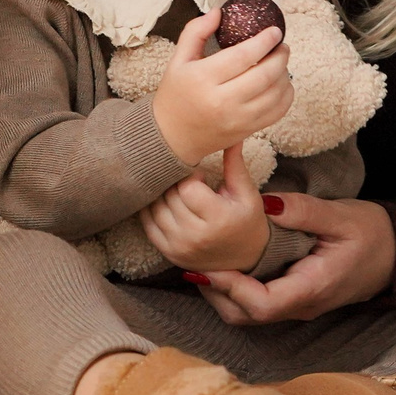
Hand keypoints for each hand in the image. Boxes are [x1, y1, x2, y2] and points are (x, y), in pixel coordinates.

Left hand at [141, 143, 269, 271]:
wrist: (246, 260)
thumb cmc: (247, 222)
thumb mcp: (246, 193)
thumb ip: (235, 165)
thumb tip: (232, 134)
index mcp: (218, 219)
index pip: (187, 188)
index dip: (192, 176)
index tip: (201, 176)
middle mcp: (195, 236)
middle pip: (170, 196)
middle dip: (177, 183)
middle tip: (189, 182)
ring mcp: (179, 247)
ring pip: (155, 208)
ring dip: (163, 194)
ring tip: (178, 192)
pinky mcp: (168, 253)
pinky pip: (147, 224)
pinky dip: (151, 209)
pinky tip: (164, 202)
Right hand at [151, 13, 291, 164]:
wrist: (171, 136)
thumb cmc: (175, 94)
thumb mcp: (178, 59)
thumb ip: (196, 31)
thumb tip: (218, 12)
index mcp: (203, 78)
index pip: (243, 56)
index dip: (264, 41)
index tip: (275, 31)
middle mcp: (222, 101)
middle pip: (265, 75)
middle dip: (280, 56)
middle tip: (282, 46)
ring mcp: (237, 119)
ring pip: (275, 94)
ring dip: (285, 74)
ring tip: (280, 63)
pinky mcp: (246, 131)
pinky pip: (277, 112)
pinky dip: (285, 96)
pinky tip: (281, 84)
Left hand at [192, 194, 393, 324]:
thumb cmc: (372, 234)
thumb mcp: (341, 216)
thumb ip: (304, 211)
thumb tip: (265, 205)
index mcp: (312, 288)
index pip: (262, 305)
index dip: (231, 289)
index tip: (209, 265)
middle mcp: (301, 305)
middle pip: (246, 316)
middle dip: (215, 294)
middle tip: (192, 263)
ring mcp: (296, 306)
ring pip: (247, 314)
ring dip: (221, 294)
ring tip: (200, 262)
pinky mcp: (292, 298)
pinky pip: (256, 303)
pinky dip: (233, 289)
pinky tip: (222, 262)